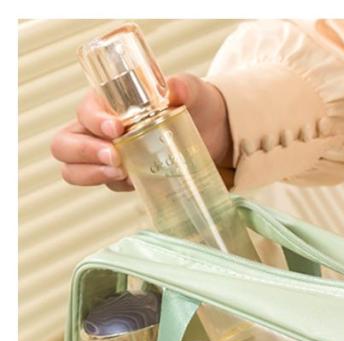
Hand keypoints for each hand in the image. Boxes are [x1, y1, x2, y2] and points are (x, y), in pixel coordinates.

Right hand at [50, 74, 231, 191]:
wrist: (213, 132)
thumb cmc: (195, 105)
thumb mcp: (193, 92)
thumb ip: (184, 87)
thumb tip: (174, 89)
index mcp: (108, 102)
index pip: (85, 112)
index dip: (95, 122)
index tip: (117, 130)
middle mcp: (99, 129)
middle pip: (65, 144)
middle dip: (85, 153)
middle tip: (116, 158)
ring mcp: (108, 155)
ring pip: (74, 169)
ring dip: (91, 174)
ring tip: (122, 174)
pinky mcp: (124, 176)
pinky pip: (107, 185)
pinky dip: (116, 186)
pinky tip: (136, 182)